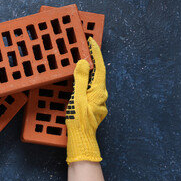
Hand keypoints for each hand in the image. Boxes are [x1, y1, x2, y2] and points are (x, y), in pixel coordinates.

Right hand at [66, 37, 107, 163]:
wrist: (82, 139)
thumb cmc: (79, 119)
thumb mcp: (77, 97)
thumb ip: (81, 80)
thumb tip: (84, 62)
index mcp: (99, 91)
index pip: (99, 67)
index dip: (95, 53)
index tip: (91, 41)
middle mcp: (102, 96)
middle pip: (98, 74)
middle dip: (92, 61)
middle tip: (83, 50)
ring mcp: (99, 103)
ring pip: (94, 83)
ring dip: (89, 73)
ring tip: (79, 65)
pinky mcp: (95, 108)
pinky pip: (91, 91)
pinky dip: (86, 83)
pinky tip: (79, 83)